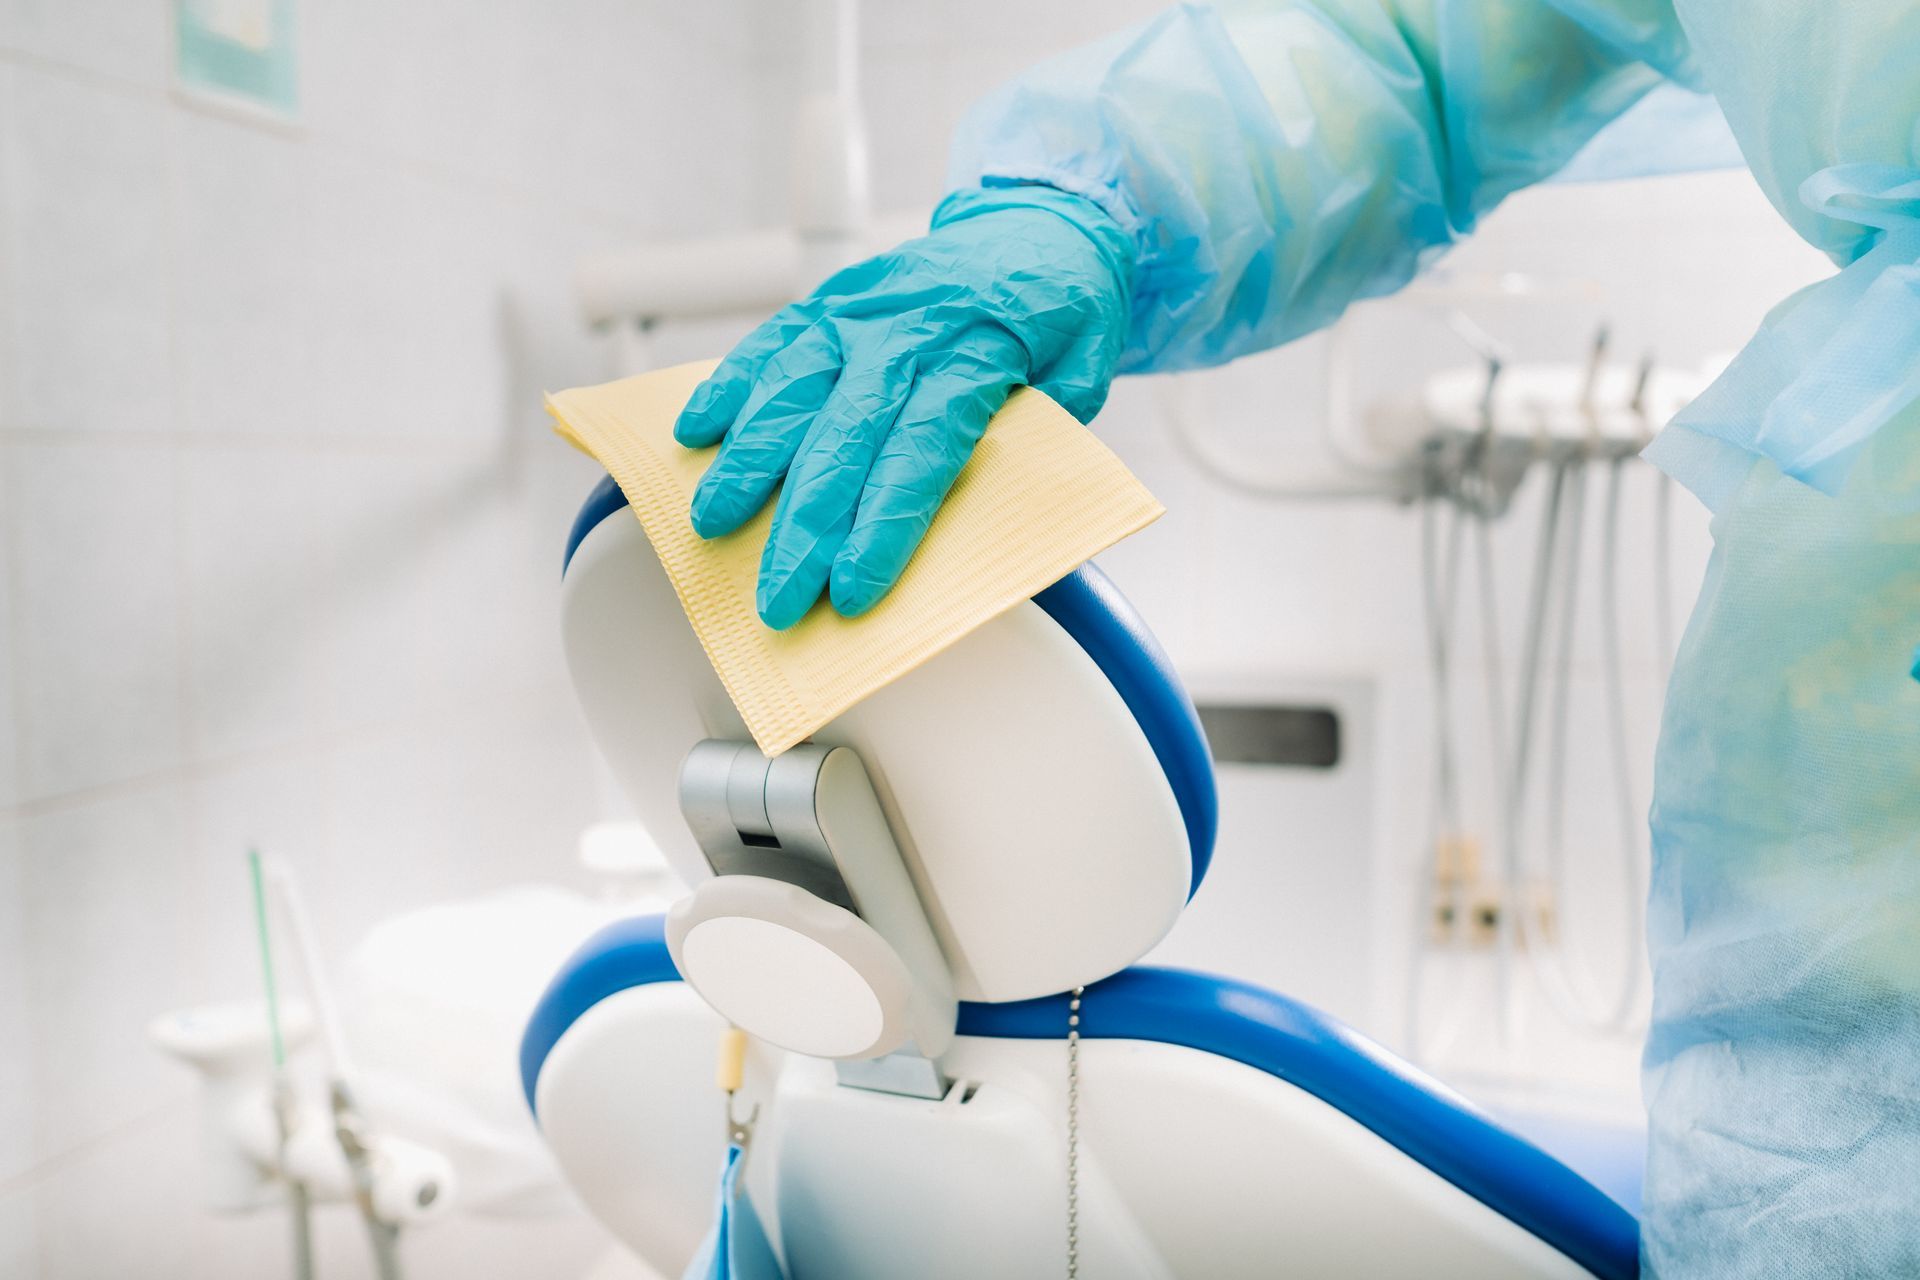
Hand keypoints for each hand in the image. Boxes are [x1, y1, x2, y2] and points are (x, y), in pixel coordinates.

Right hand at [674, 186, 1133, 628]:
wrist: (1038, 219)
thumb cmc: (1060, 308)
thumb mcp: (1084, 371)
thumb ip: (1040, 436)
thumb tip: (993, 512)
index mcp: (977, 349)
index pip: (922, 450)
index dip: (882, 524)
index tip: (851, 587)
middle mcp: (907, 327)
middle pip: (844, 436)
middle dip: (804, 525)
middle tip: (777, 596)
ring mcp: (860, 310)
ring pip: (791, 387)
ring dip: (748, 462)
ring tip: (712, 525)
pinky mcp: (829, 301)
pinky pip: (769, 342)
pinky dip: (728, 386)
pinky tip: (695, 434)